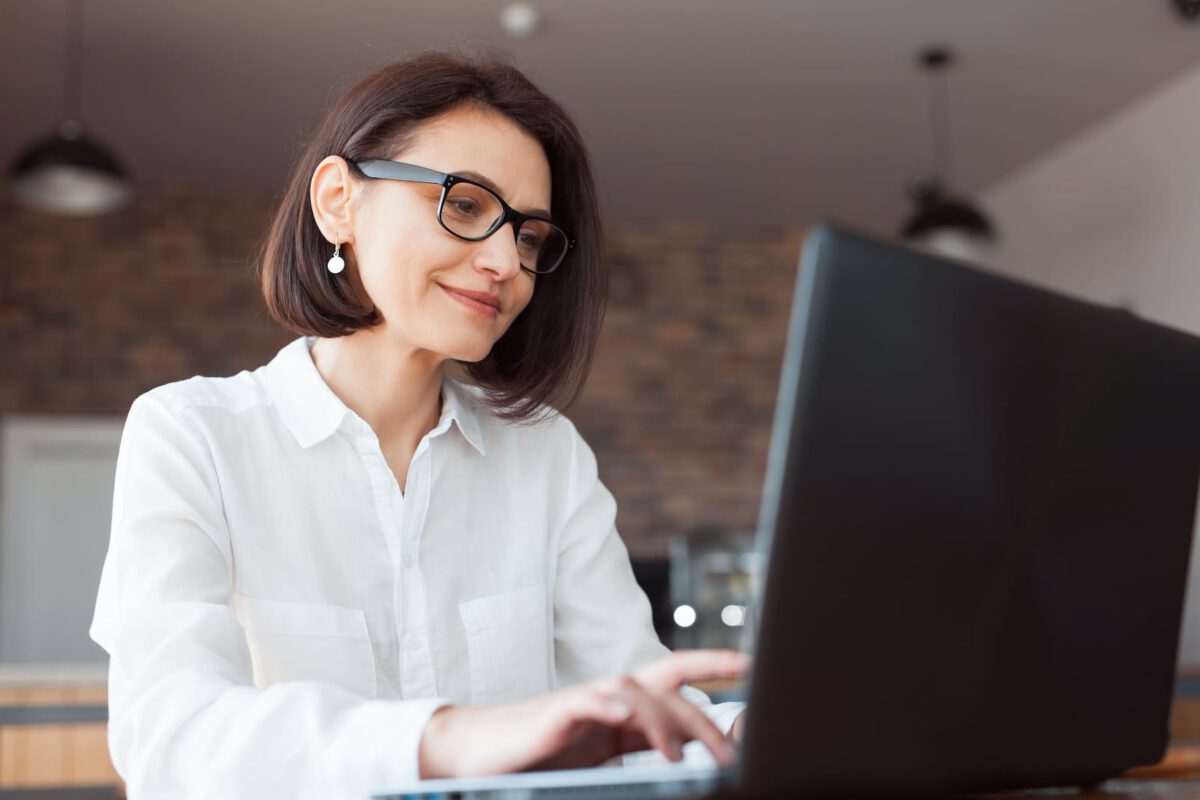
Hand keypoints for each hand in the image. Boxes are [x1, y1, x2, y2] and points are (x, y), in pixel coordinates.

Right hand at [418, 649, 750, 778]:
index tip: (750, 664)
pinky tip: (628, 719)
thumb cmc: (542, 753)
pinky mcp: (557, 712)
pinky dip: (612, 707)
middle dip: (703, 712)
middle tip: (729, 747)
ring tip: (680, 758)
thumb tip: (683, 755)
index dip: (713, 664)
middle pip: (668, 685)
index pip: (677, 676)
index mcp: (624, 704)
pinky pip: (591, 702)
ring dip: (664, 723)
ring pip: (637, 693)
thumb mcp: (600, 754)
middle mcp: (611, 694)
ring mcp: (586, 699)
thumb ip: (637, 746)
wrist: (482, 752)